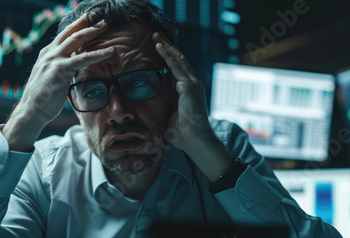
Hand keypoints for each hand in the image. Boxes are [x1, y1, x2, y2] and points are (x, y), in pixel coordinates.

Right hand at [3, 14, 114, 150]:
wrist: (31, 111)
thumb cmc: (43, 98)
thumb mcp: (52, 78)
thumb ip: (62, 69)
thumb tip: (75, 67)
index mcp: (47, 54)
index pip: (64, 35)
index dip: (78, 26)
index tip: (90, 19)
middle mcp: (49, 53)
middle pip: (70, 32)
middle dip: (86, 22)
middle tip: (101, 16)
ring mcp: (53, 59)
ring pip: (77, 40)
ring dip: (93, 31)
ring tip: (107, 26)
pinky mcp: (60, 70)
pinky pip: (83, 59)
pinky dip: (98, 54)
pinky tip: (110, 51)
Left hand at [152, 32, 214, 153]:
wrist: (195, 141)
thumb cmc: (183, 134)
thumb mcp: (171, 115)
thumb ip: (167, 105)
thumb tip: (154, 105)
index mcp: (189, 90)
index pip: (178, 68)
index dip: (169, 57)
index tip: (159, 48)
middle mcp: (193, 84)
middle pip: (180, 60)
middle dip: (168, 47)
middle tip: (156, 36)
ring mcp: (193, 84)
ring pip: (179, 59)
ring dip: (167, 47)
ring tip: (156, 37)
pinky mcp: (189, 87)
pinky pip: (177, 67)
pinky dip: (167, 56)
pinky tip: (159, 47)